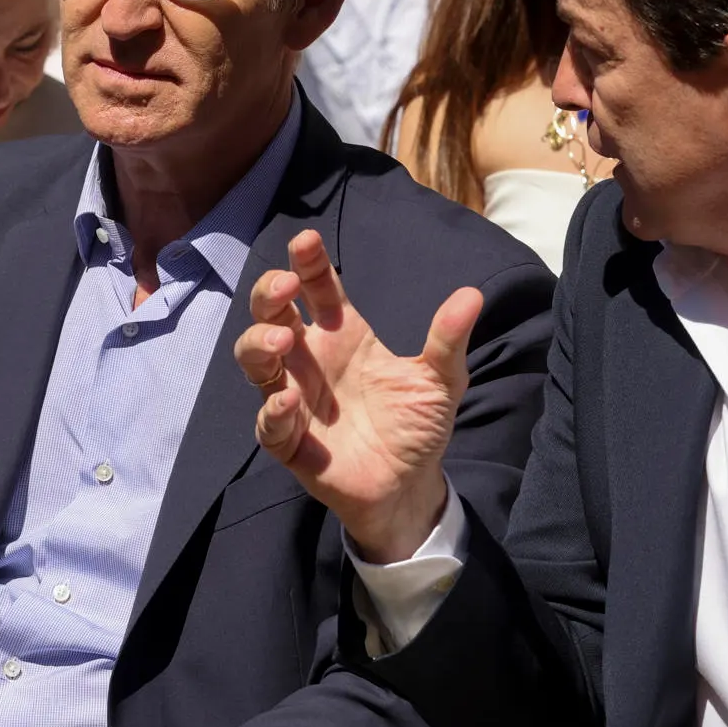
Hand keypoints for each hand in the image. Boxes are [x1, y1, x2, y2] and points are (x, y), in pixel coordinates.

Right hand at [234, 230, 481, 563]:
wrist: (410, 485)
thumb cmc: (417, 425)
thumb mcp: (440, 380)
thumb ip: (447, 340)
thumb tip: (471, 296)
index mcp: (342, 335)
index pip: (317, 289)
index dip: (307, 264)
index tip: (306, 241)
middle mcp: (311, 360)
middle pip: (272, 315)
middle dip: (269, 295)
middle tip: (285, 286)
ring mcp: (295, 398)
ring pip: (255, 361)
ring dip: (259, 344)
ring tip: (282, 341)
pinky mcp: (289, 440)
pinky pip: (268, 422)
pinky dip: (273, 409)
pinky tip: (288, 399)